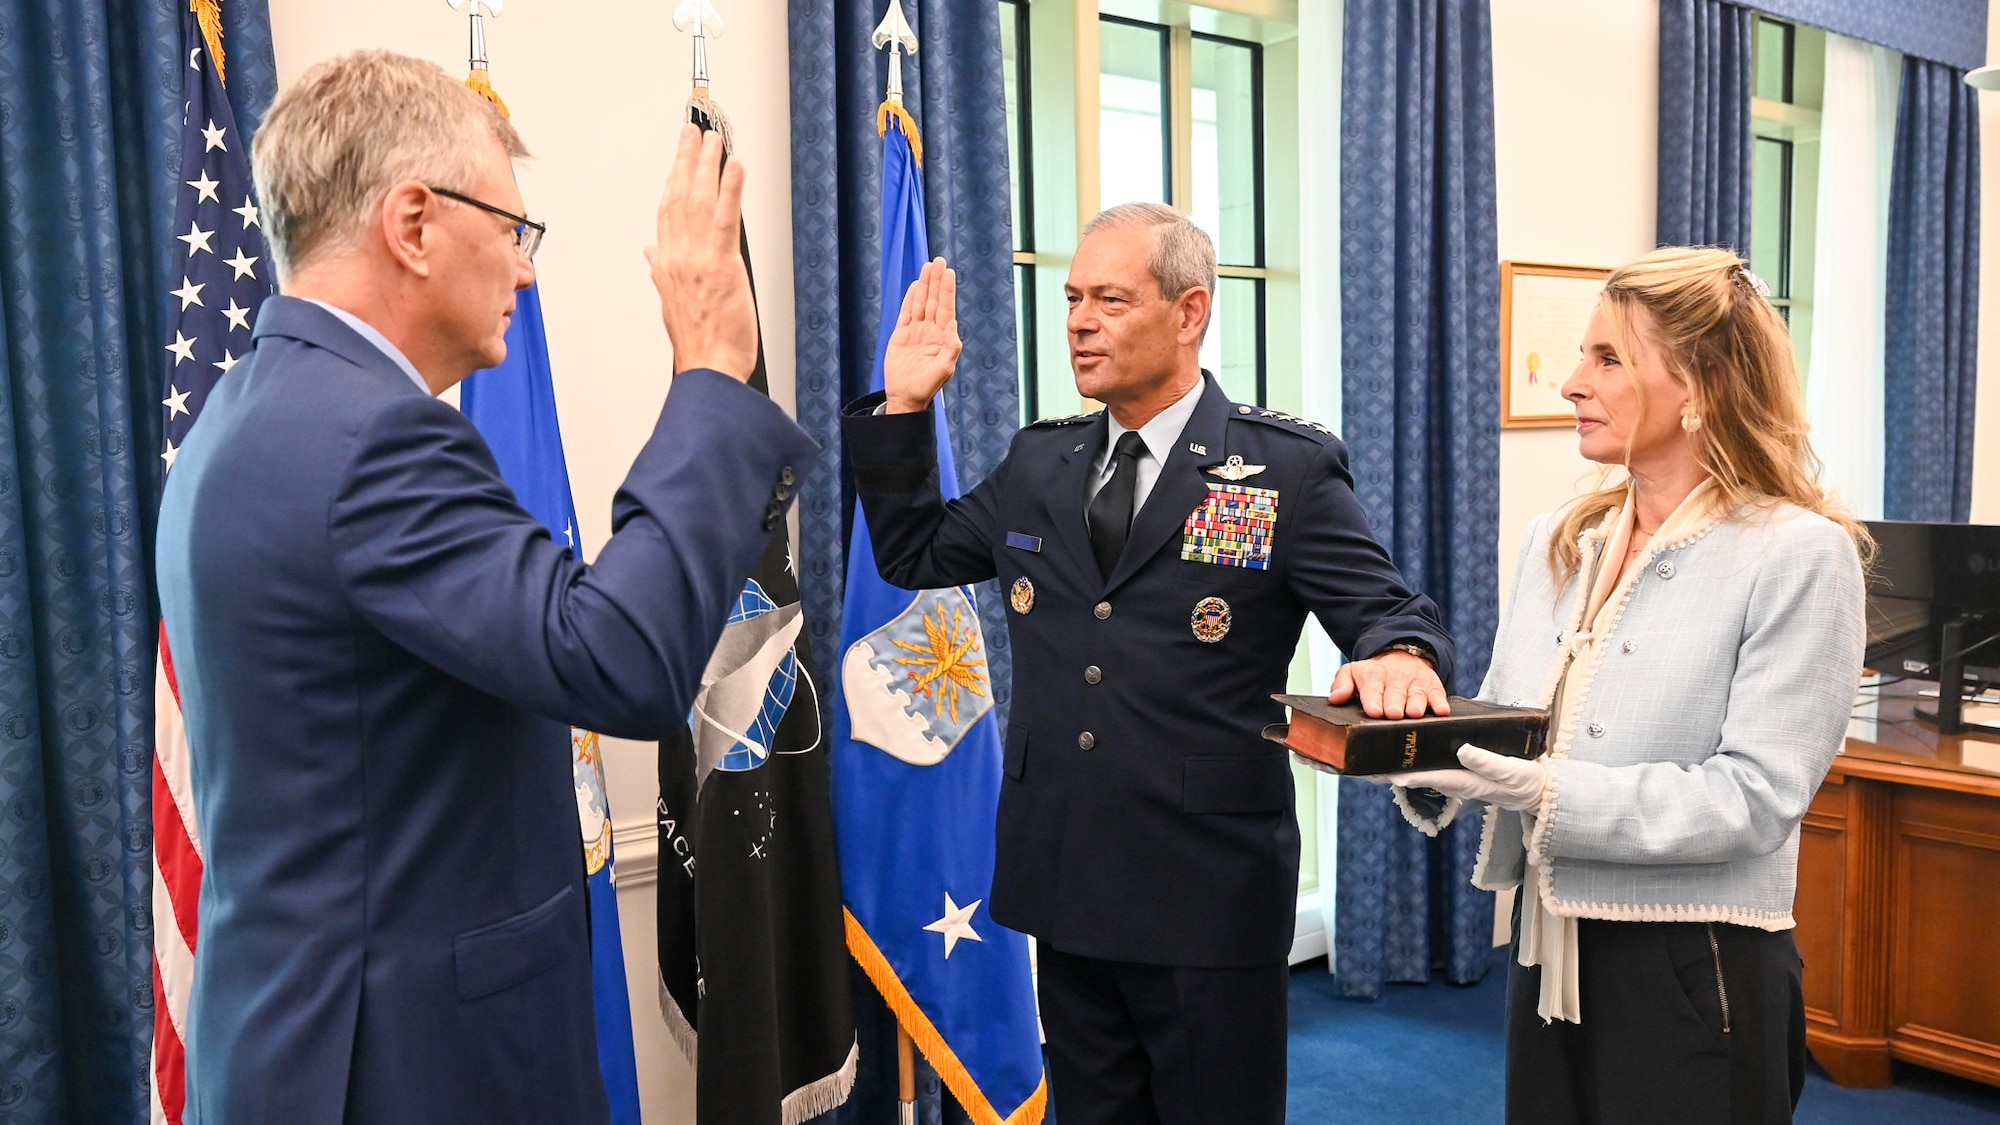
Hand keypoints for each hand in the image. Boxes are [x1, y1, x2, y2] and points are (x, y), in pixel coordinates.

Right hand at [646, 123, 757, 381]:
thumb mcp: (671, 302)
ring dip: (707, 165)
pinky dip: (730, 190)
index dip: (672, 177)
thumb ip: (661, 271)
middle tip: (695, 129)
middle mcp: (678, 256)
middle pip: (679, 196)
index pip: (667, 209)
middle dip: (687, 159)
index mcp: (667, 263)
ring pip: (699, 201)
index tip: (678, 153)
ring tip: (715, 138)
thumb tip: (651, 252)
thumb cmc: (699, 341)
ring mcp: (698, 259)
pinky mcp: (722, 266)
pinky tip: (734, 167)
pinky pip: (725, 220)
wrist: (709, 368)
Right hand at [882, 258, 961, 412]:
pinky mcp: (901, 335)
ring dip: (924, 285)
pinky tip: (915, 286)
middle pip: (934, 300)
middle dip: (936, 281)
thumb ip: (951, 348)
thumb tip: (953, 324)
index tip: (948, 272)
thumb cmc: (927, 386)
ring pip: (921, 303)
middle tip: (939, 261)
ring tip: (928, 267)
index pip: (946, 308)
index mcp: (942, 337)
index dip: (947, 290)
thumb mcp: (944, 369)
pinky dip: (911, 299)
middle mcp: (930, 331)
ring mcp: (915, 332)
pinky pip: (906, 313)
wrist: (906, 397)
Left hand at [1327, 650, 1449, 718]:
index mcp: (1373, 675)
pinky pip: (1437, 693)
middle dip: (1395, 703)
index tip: (1374, 711)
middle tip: (1393, 714)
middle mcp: (1395, 678)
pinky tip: (1441, 711)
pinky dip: (1440, 702)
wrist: (1402, 657)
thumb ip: (1342, 684)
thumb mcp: (1354, 672)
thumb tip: (1335, 698)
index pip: (1372, 687)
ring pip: (1416, 693)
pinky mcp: (1432, 685)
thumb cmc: (1375, 674)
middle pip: (1395, 692)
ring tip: (1414, 713)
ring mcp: (1415, 682)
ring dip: (1416, 703)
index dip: (1373, 699)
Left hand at [1372, 745, 1547, 810]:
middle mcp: (1455, 781)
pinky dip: (1417, 759)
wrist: (1539, 789)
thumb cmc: (1526, 780)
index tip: (1380, 770)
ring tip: (1374, 754)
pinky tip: (1405, 750)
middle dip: (1391, 770)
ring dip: (1401, 764)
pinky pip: (1433, 765)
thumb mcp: (1509, 771)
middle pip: (1417, 775)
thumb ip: (1486, 762)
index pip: (1425, 777)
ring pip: (1422, 770)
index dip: (1401, 773)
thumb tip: (1460, 750)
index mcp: (1464, 782)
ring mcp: (1458, 777)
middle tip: (1363, 763)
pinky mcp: (1462, 770)